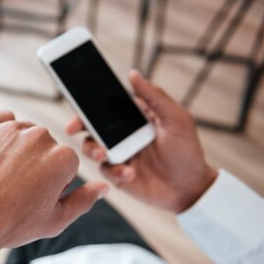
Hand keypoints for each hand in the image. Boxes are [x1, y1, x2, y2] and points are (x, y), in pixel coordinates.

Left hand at [0, 111, 108, 249]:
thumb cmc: (11, 223)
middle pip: (45, 146)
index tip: (35, 195)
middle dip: (36, 163)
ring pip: (24, 133)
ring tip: (2, 176)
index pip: (66, 164)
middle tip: (16, 188)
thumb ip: (84, 200)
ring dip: (17, 149)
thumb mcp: (55, 220)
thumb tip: (104, 186)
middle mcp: (39, 137)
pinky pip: (1, 122)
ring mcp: (10, 129)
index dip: (53, 182)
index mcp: (62, 158)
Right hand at [66, 70, 217, 212]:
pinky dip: (115, 171)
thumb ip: (155, 96)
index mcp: (133, 119)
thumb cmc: (187, 152)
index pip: (107, 108)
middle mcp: (122, 136)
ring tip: (104, 154)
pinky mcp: (117, 175)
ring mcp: (118, 156)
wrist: (190, 189)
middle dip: (79, 126)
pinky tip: (131, 172)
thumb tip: (133, 74)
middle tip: (73, 128)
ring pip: (92, 148)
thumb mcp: (176, 120)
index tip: (79, 104)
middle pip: (92, 127)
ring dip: (93, 149)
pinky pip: (105, 171)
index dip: (90, 105)